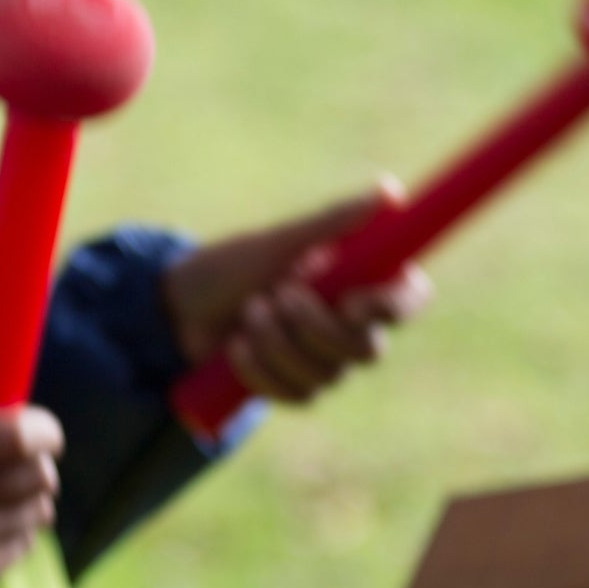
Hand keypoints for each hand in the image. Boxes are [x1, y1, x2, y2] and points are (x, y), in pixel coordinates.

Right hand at [0, 303, 63, 587]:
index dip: (45, 430)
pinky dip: (20, 525)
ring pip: (39, 507)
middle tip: (20, 454)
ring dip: (33, 492)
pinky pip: (28, 539)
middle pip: (36, 473)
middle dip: (39, 459)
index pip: (15, 438)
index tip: (41, 426)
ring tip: (0, 485)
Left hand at [162, 182, 431, 405]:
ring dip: (278, 343)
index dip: (390, 306)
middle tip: (276, 293)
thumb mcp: (280, 242)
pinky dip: (261, 369)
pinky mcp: (295, 388)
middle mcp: (352, 326)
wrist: (179, 309)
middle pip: (369, 349)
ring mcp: (325, 361)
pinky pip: (296, 394)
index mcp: (359, 282)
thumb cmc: (233, 267)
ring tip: (247, 311)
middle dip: (315, 327)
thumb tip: (390, 193)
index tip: (350, 300)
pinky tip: (235, 348)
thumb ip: (333, 223)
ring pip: (327, 374)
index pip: (408, 299)